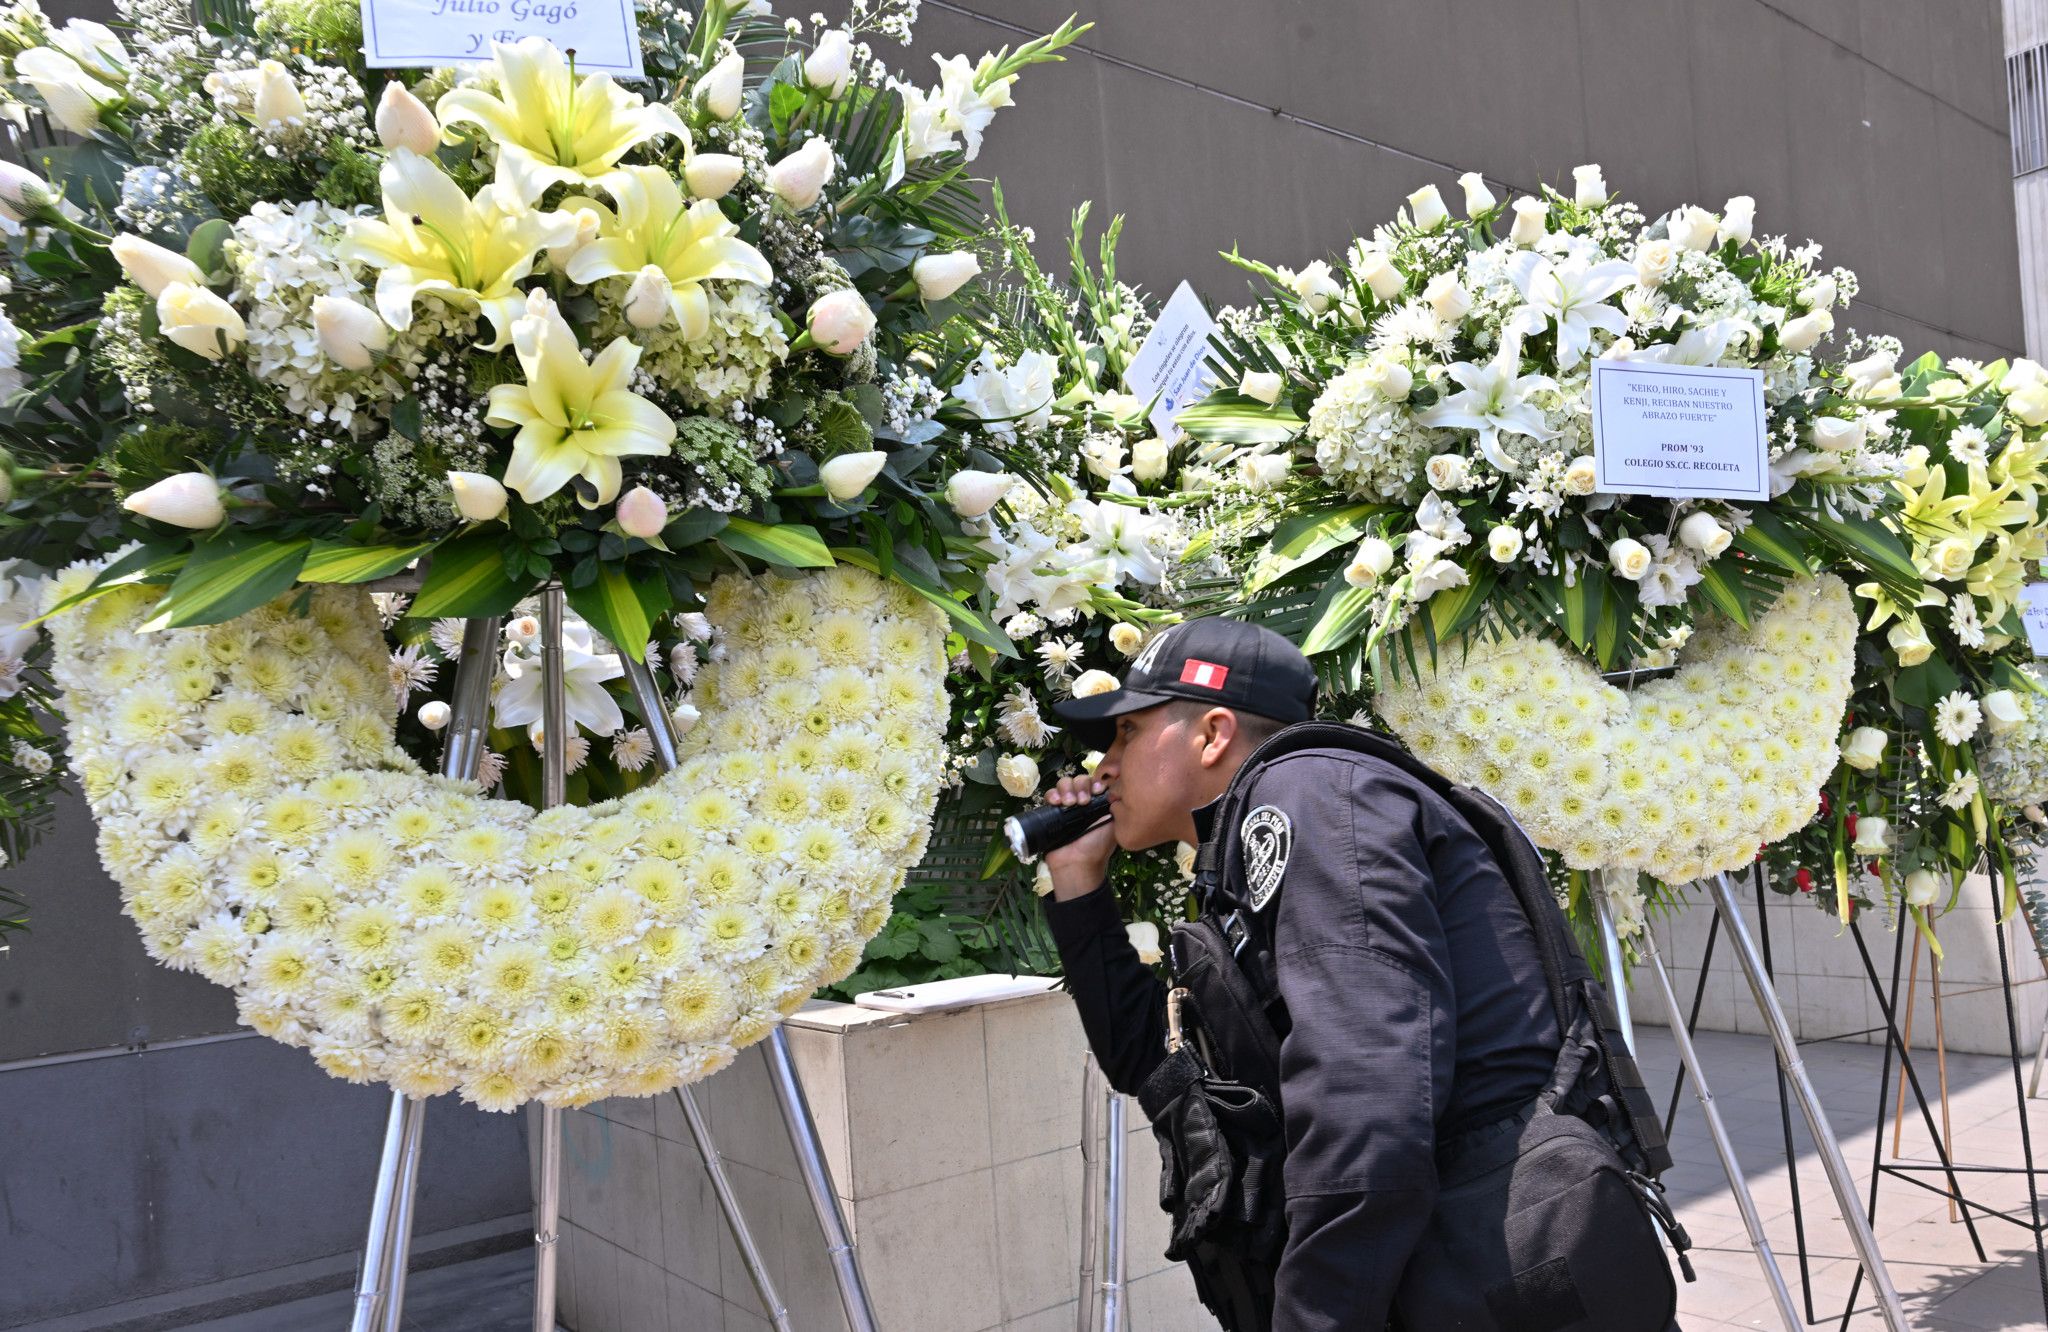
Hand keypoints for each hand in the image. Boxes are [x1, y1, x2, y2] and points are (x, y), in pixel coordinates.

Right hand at [1043, 773, 1115, 900]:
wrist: (1078, 863)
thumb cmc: (1098, 846)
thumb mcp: (1113, 824)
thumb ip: (1114, 805)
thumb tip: (1112, 787)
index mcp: (1097, 803)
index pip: (1095, 782)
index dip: (1095, 782)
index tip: (1097, 791)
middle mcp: (1082, 802)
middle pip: (1079, 780)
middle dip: (1081, 786)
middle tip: (1082, 802)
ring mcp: (1066, 806)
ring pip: (1064, 783)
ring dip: (1067, 789)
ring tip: (1069, 803)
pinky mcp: (1051, 812)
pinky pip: (1050, 795)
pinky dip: (1052, 794)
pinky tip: (1056, 802)